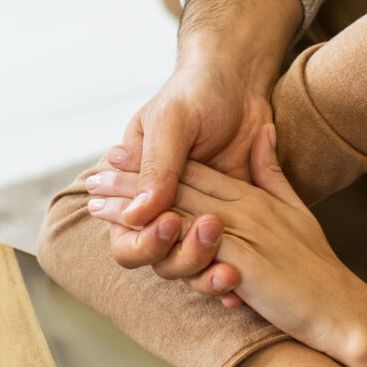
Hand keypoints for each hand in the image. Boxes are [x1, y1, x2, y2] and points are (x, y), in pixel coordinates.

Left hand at [90, 124, 366, 366]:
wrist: (342, 308)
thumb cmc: (317, 268)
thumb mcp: (295, 210)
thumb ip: (272, 173)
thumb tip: (262, 135)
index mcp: (253, 196)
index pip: (196, 173)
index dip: (156, 165)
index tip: (120, 157)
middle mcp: (245, 207)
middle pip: (178, 185)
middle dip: (132, 180)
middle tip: (93, 176)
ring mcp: (243, 233)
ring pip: (177, 210)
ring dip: (133, 207)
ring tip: (96, 204)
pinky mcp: (243, 262)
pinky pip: (195, 247)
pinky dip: (163, 239)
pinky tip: (134, 237)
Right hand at [103, 0, 299, 276]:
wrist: (242, 80)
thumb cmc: (196, 92)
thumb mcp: (172, 122)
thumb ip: (156, 168)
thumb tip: (137, 215)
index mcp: (137, 183)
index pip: (124, 232)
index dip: (141, 241)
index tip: (168, 225)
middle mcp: (162, 205)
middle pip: (157, 258)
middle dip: (180, 256)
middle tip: (209, 232)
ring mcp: (196, 214)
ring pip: (189, 264)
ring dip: (206, 271)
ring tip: (230, 270)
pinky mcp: (229, 219)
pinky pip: (225, 257)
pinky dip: (231, 275)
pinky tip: (242, 285)